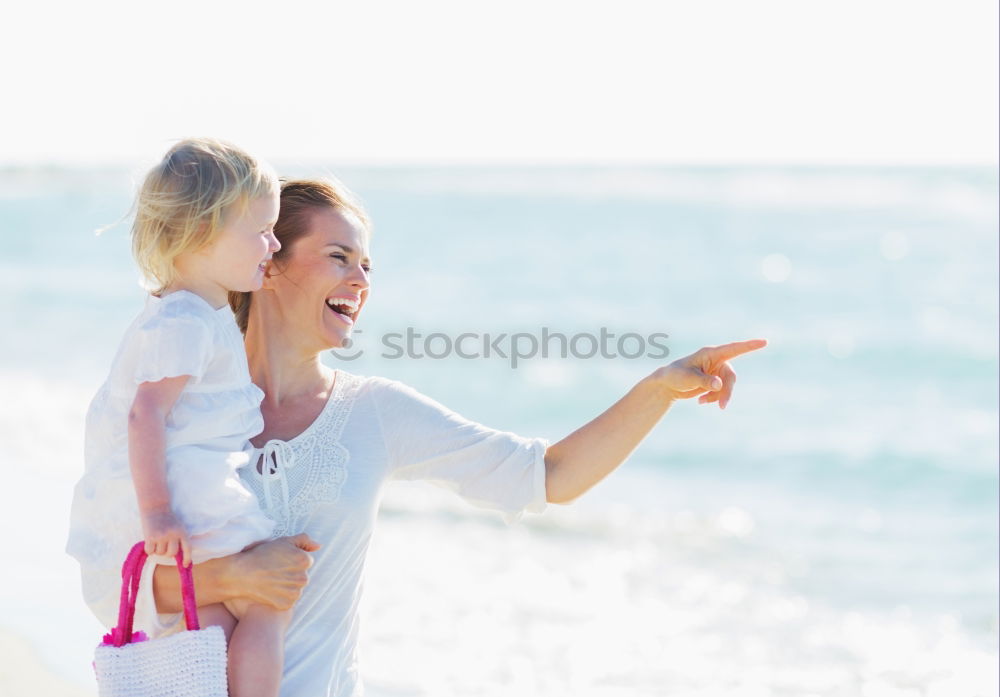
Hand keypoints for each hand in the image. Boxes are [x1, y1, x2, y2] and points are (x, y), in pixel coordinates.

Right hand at [141, 508, 191, 566]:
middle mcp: (173, 535)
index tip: (184, 565)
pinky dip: (149, 550)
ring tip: (156, 540)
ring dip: (157, 550)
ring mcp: (162, 536)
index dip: (187, 558)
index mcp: (182, 532)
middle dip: (167, 553)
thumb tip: (177, 556)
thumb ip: (178, 539)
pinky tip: (149, 542)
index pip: (187, 548)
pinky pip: (150, 551)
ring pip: (160, 553)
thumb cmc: (167, 519)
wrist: (156, 507)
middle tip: (163, 547)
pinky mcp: (150, 537)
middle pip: (171, 553)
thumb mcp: (178, 527)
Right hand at [226, 534, 320, 612]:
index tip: (279, 561)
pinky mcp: (286, 604)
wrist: (241, 574)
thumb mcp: (284, 541)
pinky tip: (270, 591)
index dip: (291, 560)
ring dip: (287, 586)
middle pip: (301, 576)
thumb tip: (319, 546)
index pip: (305, 561)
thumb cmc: (262, 555)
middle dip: (291, 573)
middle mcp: (303, 578)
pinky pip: (289, 601)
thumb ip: (304, 540)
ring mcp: (295, 593)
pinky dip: (281, 597)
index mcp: (305, 561)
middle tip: (274, 571)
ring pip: (296, 588)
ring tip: (271, 580)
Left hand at [652, 338, 766, 408]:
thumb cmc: (675, 376)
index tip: (764, 342)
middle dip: (727, 392)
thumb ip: (704, 381)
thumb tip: (719, 384)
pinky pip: (721, 392)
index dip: (749, 346)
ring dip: (718, 397)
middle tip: (721, 407)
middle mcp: (716, 360)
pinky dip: (713, 398)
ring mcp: (716, 371)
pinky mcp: (714, 381)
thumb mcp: (687, 378)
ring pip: (727, 386)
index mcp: (710, 354)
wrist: (667, 385)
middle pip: (731, 377)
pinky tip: (700, 401)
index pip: (733, 349)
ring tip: (701, 402)